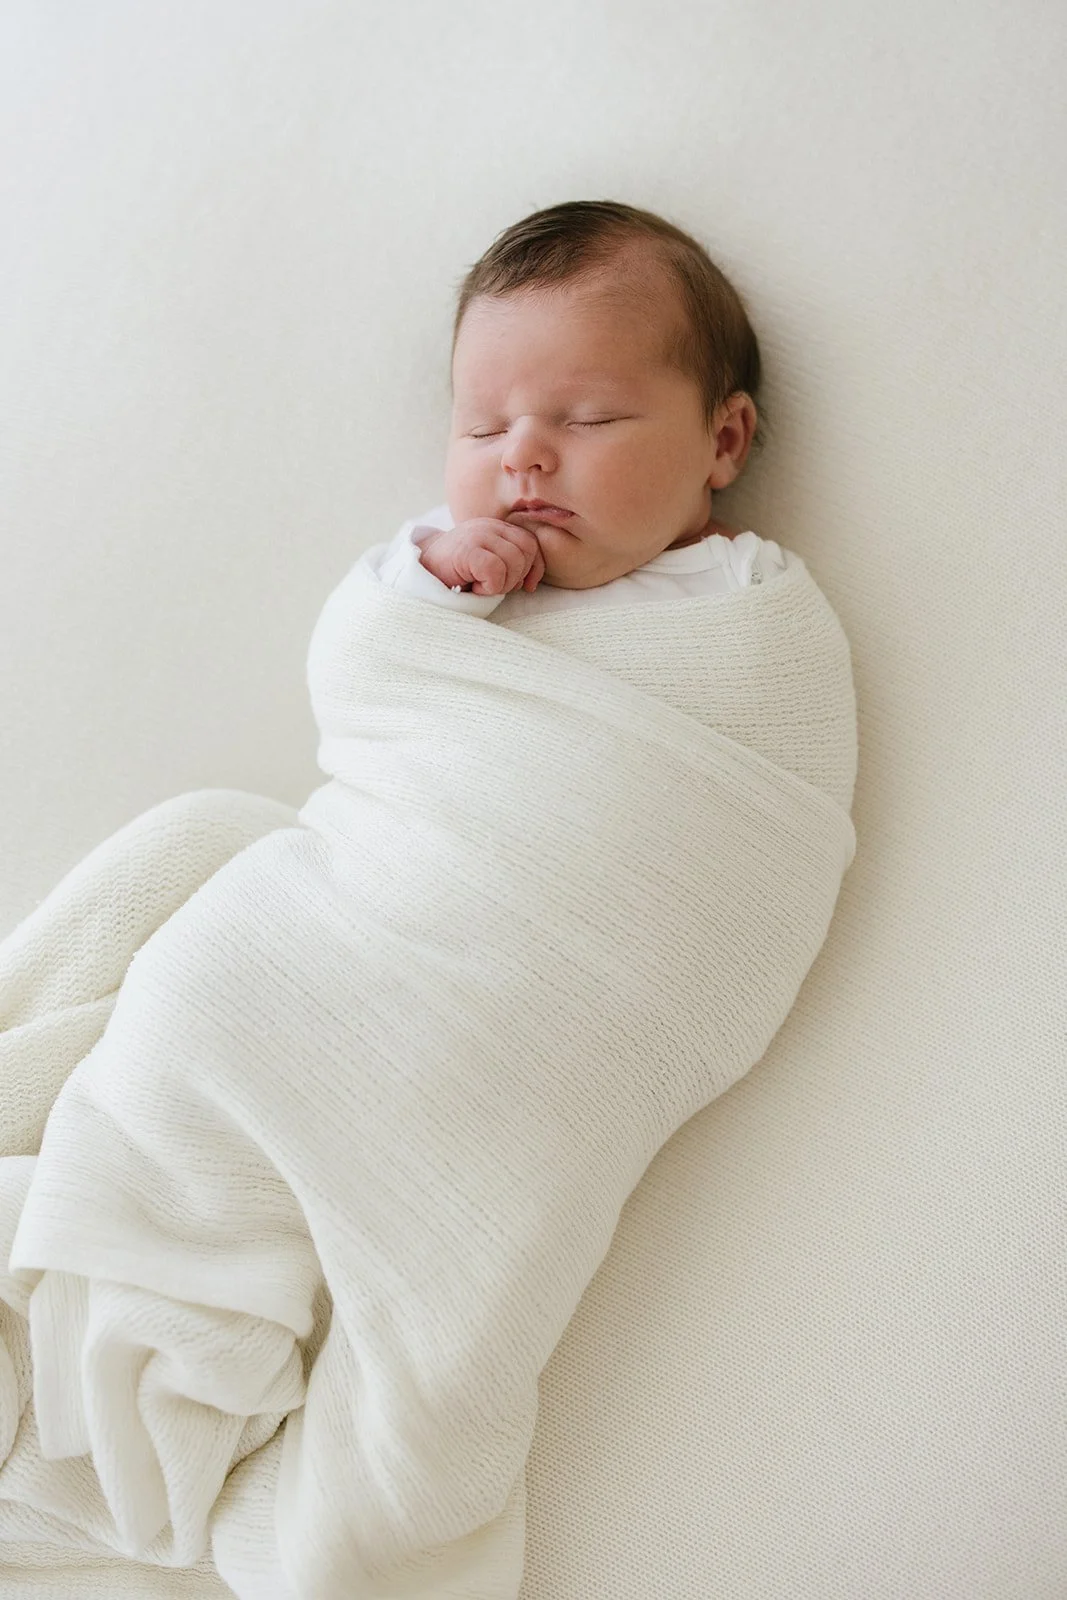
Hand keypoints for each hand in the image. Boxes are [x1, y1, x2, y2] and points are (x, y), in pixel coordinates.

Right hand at [417, 519, 545, 595]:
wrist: (421, 574)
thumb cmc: (457, 575)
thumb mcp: (489, 564)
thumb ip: (511, 564)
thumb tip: (531, 582)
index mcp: (497, 528)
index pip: (531, 543)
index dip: (534, 567)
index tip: (526, 586)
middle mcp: (488, 526)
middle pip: (526, 551)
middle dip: (517, 577)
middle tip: (496, 586)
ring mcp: (477, 535)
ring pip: (513, 561)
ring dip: (502, 584)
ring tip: (482, 586)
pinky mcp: (466, 550)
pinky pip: (495, 570)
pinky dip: (489, 587)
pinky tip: (474, 587)